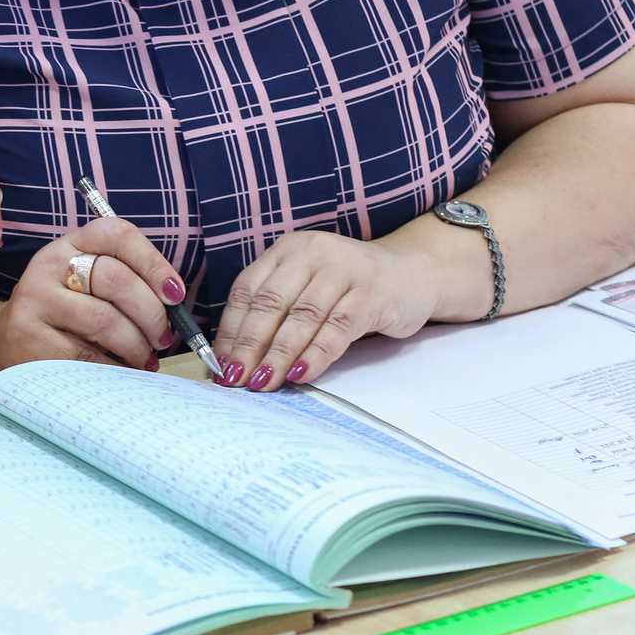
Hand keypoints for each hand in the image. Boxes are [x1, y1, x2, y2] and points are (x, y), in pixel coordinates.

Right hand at [0, 217, 186, 375]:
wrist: (2, 344)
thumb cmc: (62, 316)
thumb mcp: (84, 285)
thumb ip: (125, 282)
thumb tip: (174, 303)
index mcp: (70, 245)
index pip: (117, 234)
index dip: (153, 262)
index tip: (174, 294)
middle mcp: (49, 265)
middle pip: (116, 279)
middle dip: (152, 314)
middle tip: (163, 337)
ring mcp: (36, 301)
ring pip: (105, 320)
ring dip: (136, 345)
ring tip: (143, 357)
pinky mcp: (30, 339)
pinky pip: (88, 355)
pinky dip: (114, 367)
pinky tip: (119, 370)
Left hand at [212, 229, 456, 390]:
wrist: (417, 273)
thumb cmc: (353, 286)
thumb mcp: (310, 285)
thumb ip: (279, 310)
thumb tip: (237, 356)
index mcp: (289, 250)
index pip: (247, 291)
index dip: (230, 330)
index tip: (218, 363)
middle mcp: (313, 253)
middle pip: (269, 305)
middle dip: (248, 347)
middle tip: (234, 378)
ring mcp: (344, 271)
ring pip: (301, 318)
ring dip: (277, 356)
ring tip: (261, 383)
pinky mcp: (372, 294)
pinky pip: (337, 329)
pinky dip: (316, 354)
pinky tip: (301, 375)